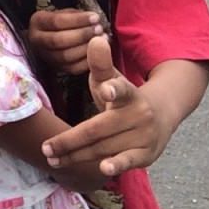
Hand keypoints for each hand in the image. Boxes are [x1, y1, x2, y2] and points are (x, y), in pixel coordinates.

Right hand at [28, 9, 103, 73]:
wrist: (54, 37)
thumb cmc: (63, 22)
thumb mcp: (66, 13)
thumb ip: (77, 16)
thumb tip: (94, 20)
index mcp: (38, 21)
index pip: (56, 21)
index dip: (77, 20)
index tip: (95, 18)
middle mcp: (36, 40)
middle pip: (58, 40)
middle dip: (81, 35)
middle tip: (99, 30)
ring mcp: (45, 57)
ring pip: (65, 56)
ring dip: (86, 48)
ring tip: (102, 39)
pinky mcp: (56, 69)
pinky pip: (72, 69)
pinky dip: (87, 62)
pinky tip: (98, 53)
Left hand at [42, 35, 163, 177]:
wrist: (162, 114)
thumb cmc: (124, 97)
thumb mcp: (112, 78)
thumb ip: (100, 63)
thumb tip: (95, 39)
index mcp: (128, 93)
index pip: (121, 89)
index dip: (112, 89)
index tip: (105, 89)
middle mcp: (137, 115)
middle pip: (98, 128)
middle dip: (70, 140)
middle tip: (46, 148)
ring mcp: (143, 136)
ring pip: (104, 148)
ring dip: (77, 156)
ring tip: (53, 159)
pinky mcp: (146, 154)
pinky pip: (128, 161)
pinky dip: (116, 166)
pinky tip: (102, 170)